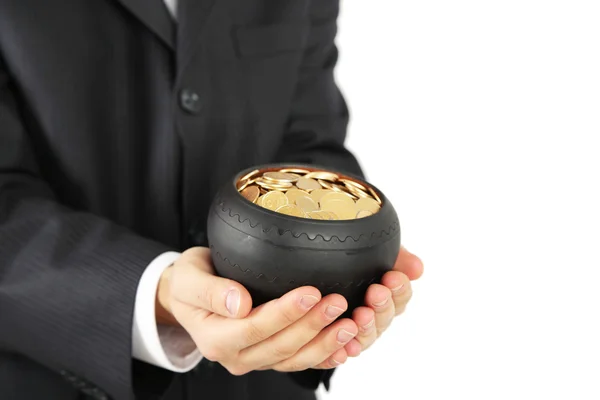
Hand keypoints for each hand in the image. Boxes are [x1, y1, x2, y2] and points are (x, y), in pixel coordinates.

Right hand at [156, 247, 359, 373]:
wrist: (188, 296)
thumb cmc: (188, 282)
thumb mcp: (188, 278)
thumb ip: (210, 291)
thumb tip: (238, 303)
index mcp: (215, 338)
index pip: (255, 327)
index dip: (285, 312)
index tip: (311, 292)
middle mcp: (235, 356)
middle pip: (280, 346)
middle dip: (312, 326)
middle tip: (338, 302)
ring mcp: (253, 360)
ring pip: (293, 360)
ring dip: (324, 343)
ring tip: (350, 324)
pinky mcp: (268, 356)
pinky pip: (298, 362)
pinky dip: (322, 357)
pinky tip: (344, 347)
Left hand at [346, 246, 423, 355]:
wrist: (311, 278)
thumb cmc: (347, 263)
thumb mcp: (372, 254)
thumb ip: (396, 257)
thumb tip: (417, 267)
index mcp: (388, 295)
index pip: (401, 295)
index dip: (400, 288)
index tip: (392, 277)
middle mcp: (376, 316)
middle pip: (386, 316)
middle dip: (383, 304)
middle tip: (376, 292)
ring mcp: (359, 332)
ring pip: (369, 335)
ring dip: (368, 326)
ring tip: (362, 315)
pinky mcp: (339, 345)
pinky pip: (345, 350)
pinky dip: (348, 349)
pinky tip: (347, 346)